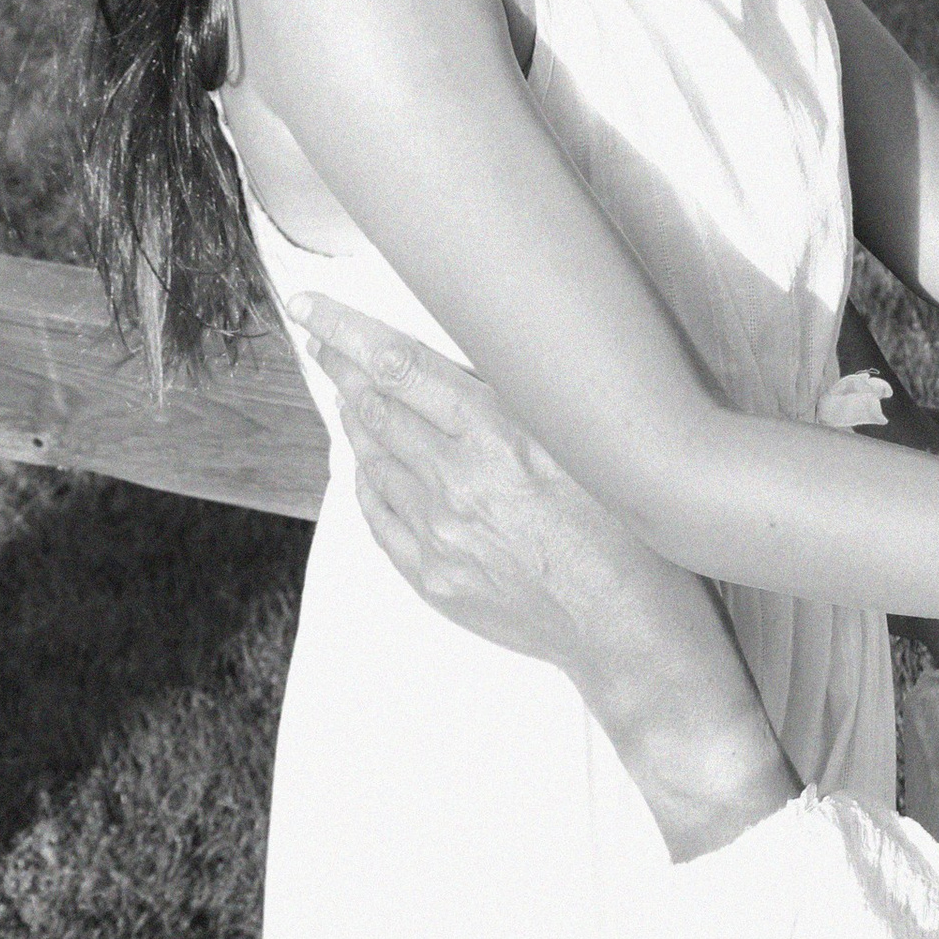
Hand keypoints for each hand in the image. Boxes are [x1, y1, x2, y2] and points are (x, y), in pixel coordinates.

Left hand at [292, 298, 798, 852]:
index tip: (312, 311)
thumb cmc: (625, 529)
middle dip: (342, 369)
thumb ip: (522, 401)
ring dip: (356, 421)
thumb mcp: (584, 440)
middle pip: (375, 409)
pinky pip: (379, 517)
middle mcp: (455, 481)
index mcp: (495, 436)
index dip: (346, 333)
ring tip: (351, 396)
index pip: (398, 367)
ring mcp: (436, 534)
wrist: (625, 628)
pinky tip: (368, 467)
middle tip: (323, 343)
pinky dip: (367, 482)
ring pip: (372, 460)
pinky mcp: (432, 576)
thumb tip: (474, 359)